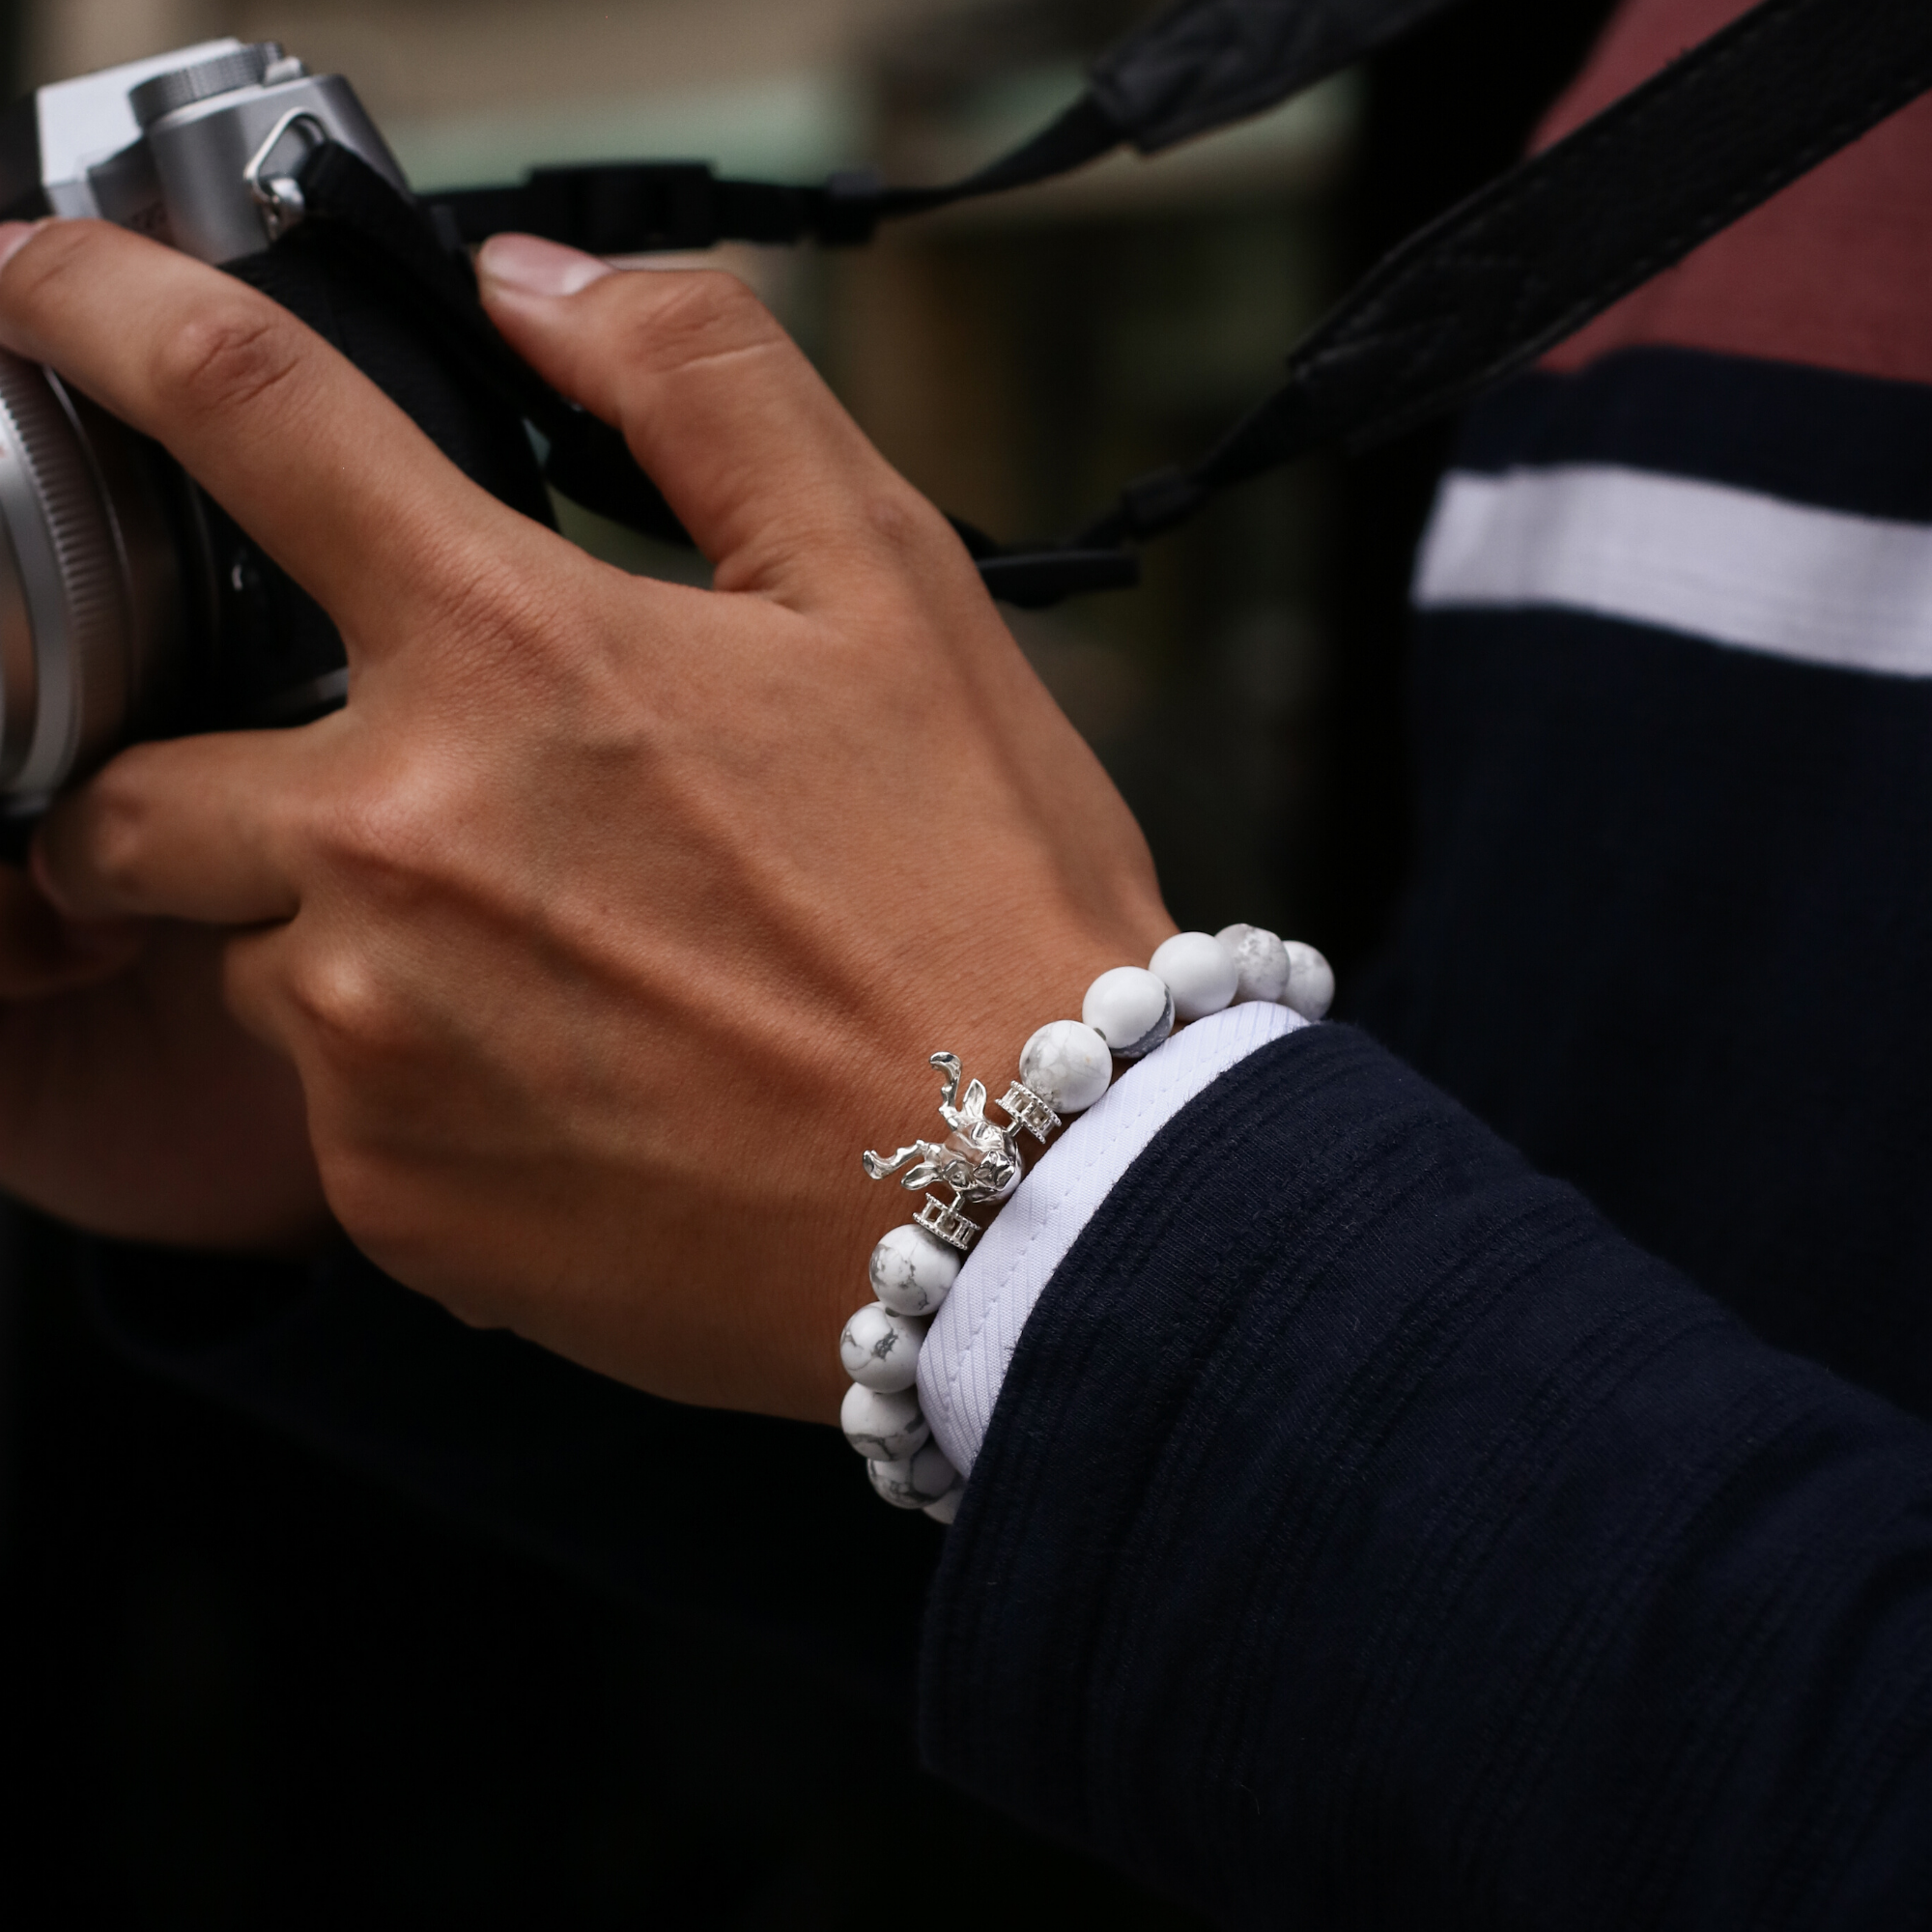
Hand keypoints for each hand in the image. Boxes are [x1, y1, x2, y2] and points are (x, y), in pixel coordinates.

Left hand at [1, 222, 1172, 1421]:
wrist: (1028, 1193)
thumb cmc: (976, 895)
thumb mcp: (894, 588)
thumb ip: (706, 391)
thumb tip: (541, 290)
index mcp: (512, 659)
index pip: (234, 417)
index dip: (95, 316)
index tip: (33, 295)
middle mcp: (394, 850)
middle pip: (127, 791)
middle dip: (181, 792)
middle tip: (367, 825)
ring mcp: (378, 1043)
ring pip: (254, 967)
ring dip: (351, 952)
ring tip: (565, 984)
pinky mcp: (398, 1200)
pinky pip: (339, 1119)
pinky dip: (425, 1090)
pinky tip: (589, 1095)